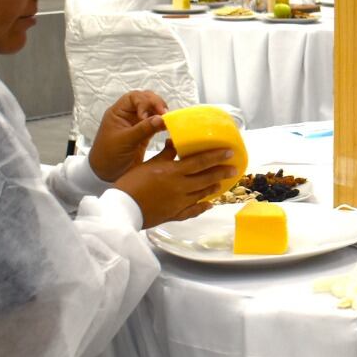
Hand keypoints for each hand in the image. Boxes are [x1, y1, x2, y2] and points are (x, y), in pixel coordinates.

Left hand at [89, 91, 168, 181]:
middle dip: (156, 104)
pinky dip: (163, 123)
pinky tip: (169, 127)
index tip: (149, 115)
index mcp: (118, 112)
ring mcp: (136, 124)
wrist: (105, 174)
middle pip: (145, 100)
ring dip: (161, 113)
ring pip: (152, 110)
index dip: (144, 102)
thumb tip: (161, 118)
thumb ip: (143, 129)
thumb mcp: (125, 141)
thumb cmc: (109, 155)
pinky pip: (155, 123)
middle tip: (165, 113)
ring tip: (169, 120)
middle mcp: (127, 115)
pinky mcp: (144, 134)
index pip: (133, 98)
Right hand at [114, 142, 237, 226]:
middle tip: (234, 168)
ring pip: (202, 194)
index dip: (217, 156)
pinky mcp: (174, 214)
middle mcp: (180, 187)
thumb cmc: (131, 183)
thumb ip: (165, 154)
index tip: (230, 152)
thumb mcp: (149, 164)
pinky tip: (208, 205)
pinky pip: (192, 211)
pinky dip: (202, 208)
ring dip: (213, 188)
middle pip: (206, 178)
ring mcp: (179, 203)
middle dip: (221, 172)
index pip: (200, 162)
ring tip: (221, 183)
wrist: (122, 208)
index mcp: (173, 172)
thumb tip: (175, 141)